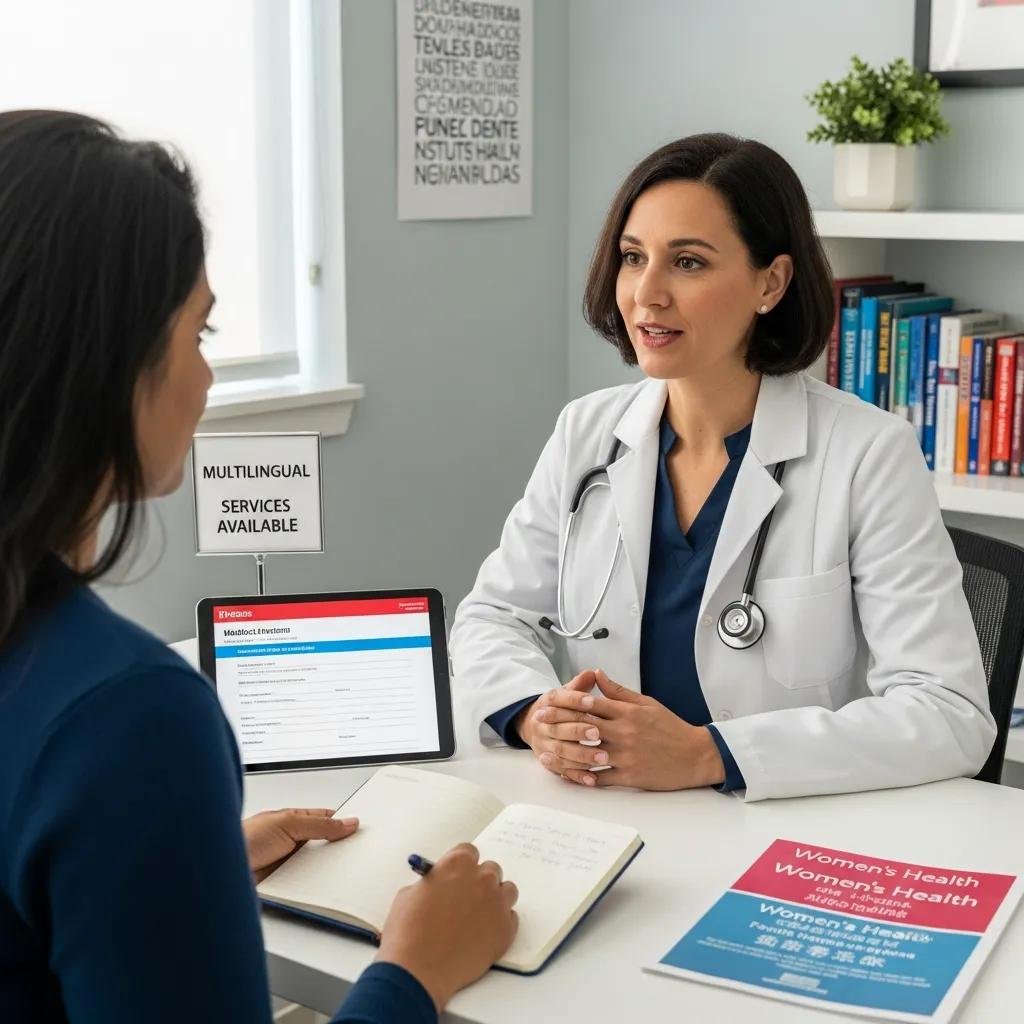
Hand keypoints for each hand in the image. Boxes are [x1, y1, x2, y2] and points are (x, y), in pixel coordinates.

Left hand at [242, 808, 358, 882]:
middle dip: (338, 851)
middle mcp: (293, 843)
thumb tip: (348, 822)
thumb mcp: (288, 824)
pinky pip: (306, 889)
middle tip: (358, 856)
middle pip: (324, 847)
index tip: (363, 830)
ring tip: (344, 875)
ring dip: (326, 873)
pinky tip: (323, 892)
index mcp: (295, 821)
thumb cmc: (243, 838)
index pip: (327, 820)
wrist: (219, 871)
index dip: (344, 824)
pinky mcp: (285, 887)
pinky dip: (314, 890)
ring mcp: (289, 865)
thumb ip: (319, 825)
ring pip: (317, 870)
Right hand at [376, 843, 518, 1010]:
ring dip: (496, 898)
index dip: (463, 865)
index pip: (469, 852)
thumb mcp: (408, 895)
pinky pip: (511, 918)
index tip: (458, 876)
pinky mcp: (506, 930)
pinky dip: (501, 923)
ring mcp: (497, 903)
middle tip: (467, 899)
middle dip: (480, 881)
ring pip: (507, 891)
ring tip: (480, 917)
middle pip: (491, 870)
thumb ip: (431, 884)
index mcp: (457, 864)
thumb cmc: (408, 932)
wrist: (419, 969)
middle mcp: (482, 878)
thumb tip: (438, 888)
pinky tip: (484, 935)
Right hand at [515, 671, 612, 775]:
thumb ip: (581, 685)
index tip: (592, 701)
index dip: (575, 700)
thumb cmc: (562, 707)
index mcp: (547, 702)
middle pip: (559, 727)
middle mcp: (542, 723)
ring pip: (562, 751)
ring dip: (581, 755)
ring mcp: (544, 744)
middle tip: (598, 732)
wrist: (535, 723)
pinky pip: (562, 770)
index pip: (560, 699)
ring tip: (603, 757)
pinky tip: (593, 778)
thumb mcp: (568, 692)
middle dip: (578, 729)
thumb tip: (593, 672)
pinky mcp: (549, 762)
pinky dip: (577, 775)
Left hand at [537, 669, 726, 790]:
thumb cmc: (671, 728)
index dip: (567, 701)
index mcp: (627, 713)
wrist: (695, 755)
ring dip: (565, 752)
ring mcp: (625, 755)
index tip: (549, 700)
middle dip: (559, 722)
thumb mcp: (647, 703)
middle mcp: (624, 732)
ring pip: (588, 753)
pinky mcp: (629, 775)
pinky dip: (583, 776)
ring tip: (546, 750)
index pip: (591, 704)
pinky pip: (600, 777)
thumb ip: (619, 692)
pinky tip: (569, 775)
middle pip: (584, 726)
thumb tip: (598, 675)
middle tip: (539, 720)